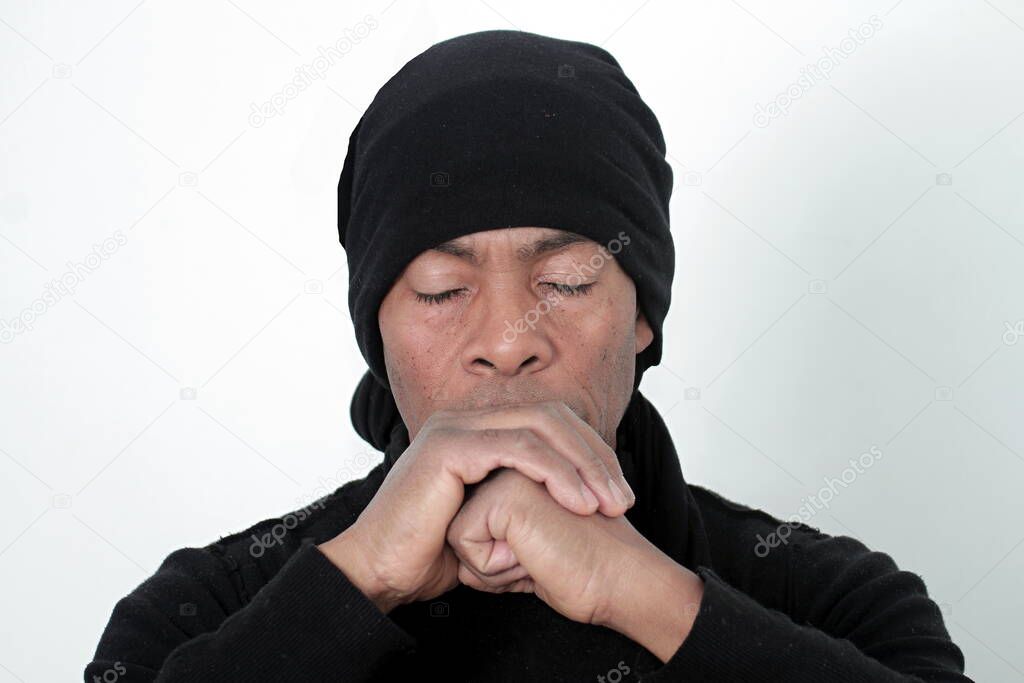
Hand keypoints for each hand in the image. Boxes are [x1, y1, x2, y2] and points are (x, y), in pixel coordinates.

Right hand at [318, 401, 634, 612]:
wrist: (382, 572)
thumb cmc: (432, 552)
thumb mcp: (492, 518)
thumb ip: (523, 495)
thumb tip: (573, 495)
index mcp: (477, 429)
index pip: (550, 421)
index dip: (591, 451)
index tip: (618, 492)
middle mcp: (465, 419)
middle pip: (551, 417)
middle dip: (595, 456)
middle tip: (623, 499)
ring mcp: (454, 427)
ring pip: (541, 427)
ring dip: (583, 465)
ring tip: (608, 504)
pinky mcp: (449, 447)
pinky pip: (517, 449)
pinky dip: (556, 473)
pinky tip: (578, 501)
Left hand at [446, 468, 704, 661]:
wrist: (619, 585)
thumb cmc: (578, 574)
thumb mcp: (523, 552)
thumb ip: (494, 534)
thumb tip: (456, 542)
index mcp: (518, 471)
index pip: (467, 524)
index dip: (493, 558)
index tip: (541, 558)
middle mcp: (512, 463)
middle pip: (458, 527)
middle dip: (489, 561)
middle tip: (543, 559)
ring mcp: (510, 471)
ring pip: (456, 533)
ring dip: (493, 566)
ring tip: (541, 558)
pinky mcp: (505, 491)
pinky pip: (464, 541)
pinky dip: (493, 568)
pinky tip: (534, 559)